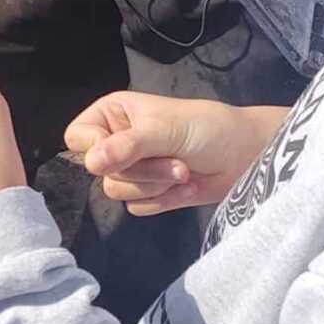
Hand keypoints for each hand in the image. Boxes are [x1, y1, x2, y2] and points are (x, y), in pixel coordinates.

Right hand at [65, 93, 288, 215]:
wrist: (246, 155)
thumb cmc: (207, 128)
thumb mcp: (164, 130)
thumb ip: (127, 146)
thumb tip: (91, 163)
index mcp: (114, 114)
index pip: (78, 137)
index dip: (95, 148)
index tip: (122, 151)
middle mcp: (117, 141)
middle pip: (101, 171)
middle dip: (142, 170)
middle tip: (174, 160)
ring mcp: (134, 170)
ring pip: (119, 191)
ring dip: (156, 185)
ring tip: (184, 172)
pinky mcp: (150, 194)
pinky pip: (138, 208)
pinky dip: (164, 201)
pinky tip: (186, 188)